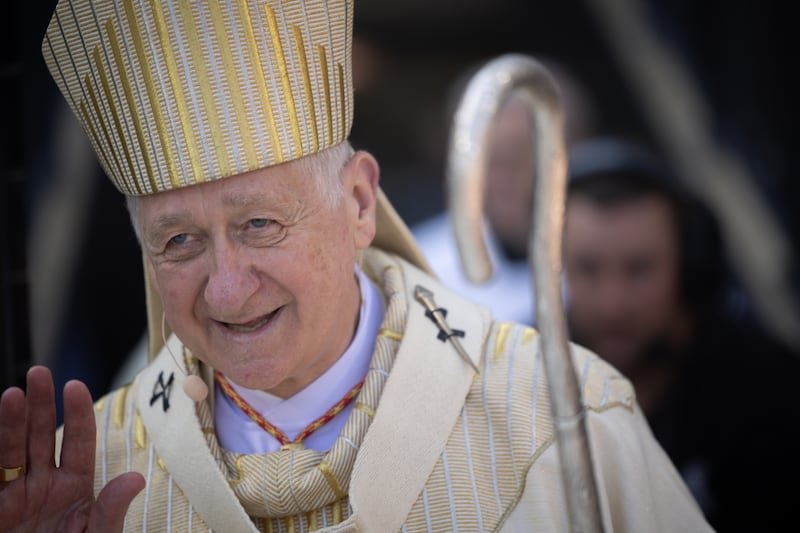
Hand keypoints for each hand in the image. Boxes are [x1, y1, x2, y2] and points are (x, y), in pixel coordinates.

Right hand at [0, 366, 144, 531]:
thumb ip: (110, 511)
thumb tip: (136, 479)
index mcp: (73, 488)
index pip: (77, 443)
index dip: (76, 415)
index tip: (74, 386)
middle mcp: (42, 486)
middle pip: (41, 437)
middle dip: (40, 405)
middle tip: (39, 373)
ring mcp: (13, 496)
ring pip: (11, 451)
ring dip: (11, 422)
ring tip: (12, 394)